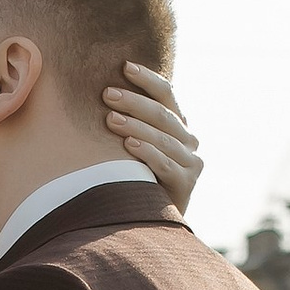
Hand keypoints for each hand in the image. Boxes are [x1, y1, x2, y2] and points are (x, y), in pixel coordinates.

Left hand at [106, 60, 202, 211]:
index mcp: (178, 125)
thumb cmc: (135, 177)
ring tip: (110, 119)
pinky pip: (165, 163)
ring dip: (136, 126)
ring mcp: (192, 162)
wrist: (153, 222)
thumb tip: (98, 92)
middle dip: (134, 101)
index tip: (125, 66)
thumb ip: (128, 121)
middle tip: (107, 94)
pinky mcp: (187, 183)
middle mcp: (189, 140)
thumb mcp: (134, 145)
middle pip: (162, 114)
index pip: (167, 94)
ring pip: (163, 138)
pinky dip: (147, 152)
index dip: (147, 79)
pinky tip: (128, 145)